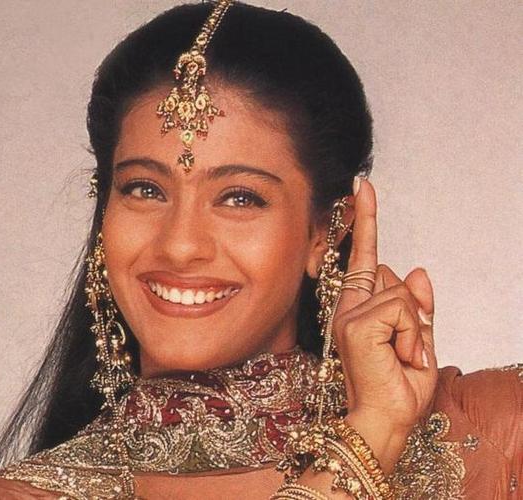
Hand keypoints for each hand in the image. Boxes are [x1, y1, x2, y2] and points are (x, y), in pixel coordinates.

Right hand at [331, 178, 437, 470]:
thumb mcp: (420, 341)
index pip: (365, 256)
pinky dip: (412, 334)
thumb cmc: (396, 386)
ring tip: (400, 357)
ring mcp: (350, 312)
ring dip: (416, 330)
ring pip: (404, 294)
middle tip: (403, 353)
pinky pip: (403, 308)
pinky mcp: (356, 321)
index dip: (366, 220)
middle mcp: (349, 306)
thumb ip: (419, 306)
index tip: (364, 186)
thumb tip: (417, 268)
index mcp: (359, 309)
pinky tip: (397, 355)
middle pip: (395, 275)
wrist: (384, 419)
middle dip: (414, 313)